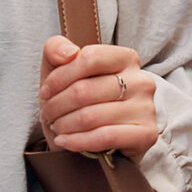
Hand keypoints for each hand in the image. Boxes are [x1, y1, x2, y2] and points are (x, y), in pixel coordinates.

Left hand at [38, 36, 158, 158]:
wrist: (103, 142)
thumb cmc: (81, 102)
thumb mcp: (62, 70)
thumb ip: (56, 49)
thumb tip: (68, 53)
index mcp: (126, 58)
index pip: (90, 58)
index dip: (60, 76)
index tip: (45, 92)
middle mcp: (141, 80)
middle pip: (85, 90)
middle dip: (56, 105)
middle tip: (47, 114)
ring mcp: (146, 108)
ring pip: (91, 116)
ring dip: (63, 125)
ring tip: (56, 127)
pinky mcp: (146, 134)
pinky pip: (104, 137)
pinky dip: (77, 141)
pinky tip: (64, 141)